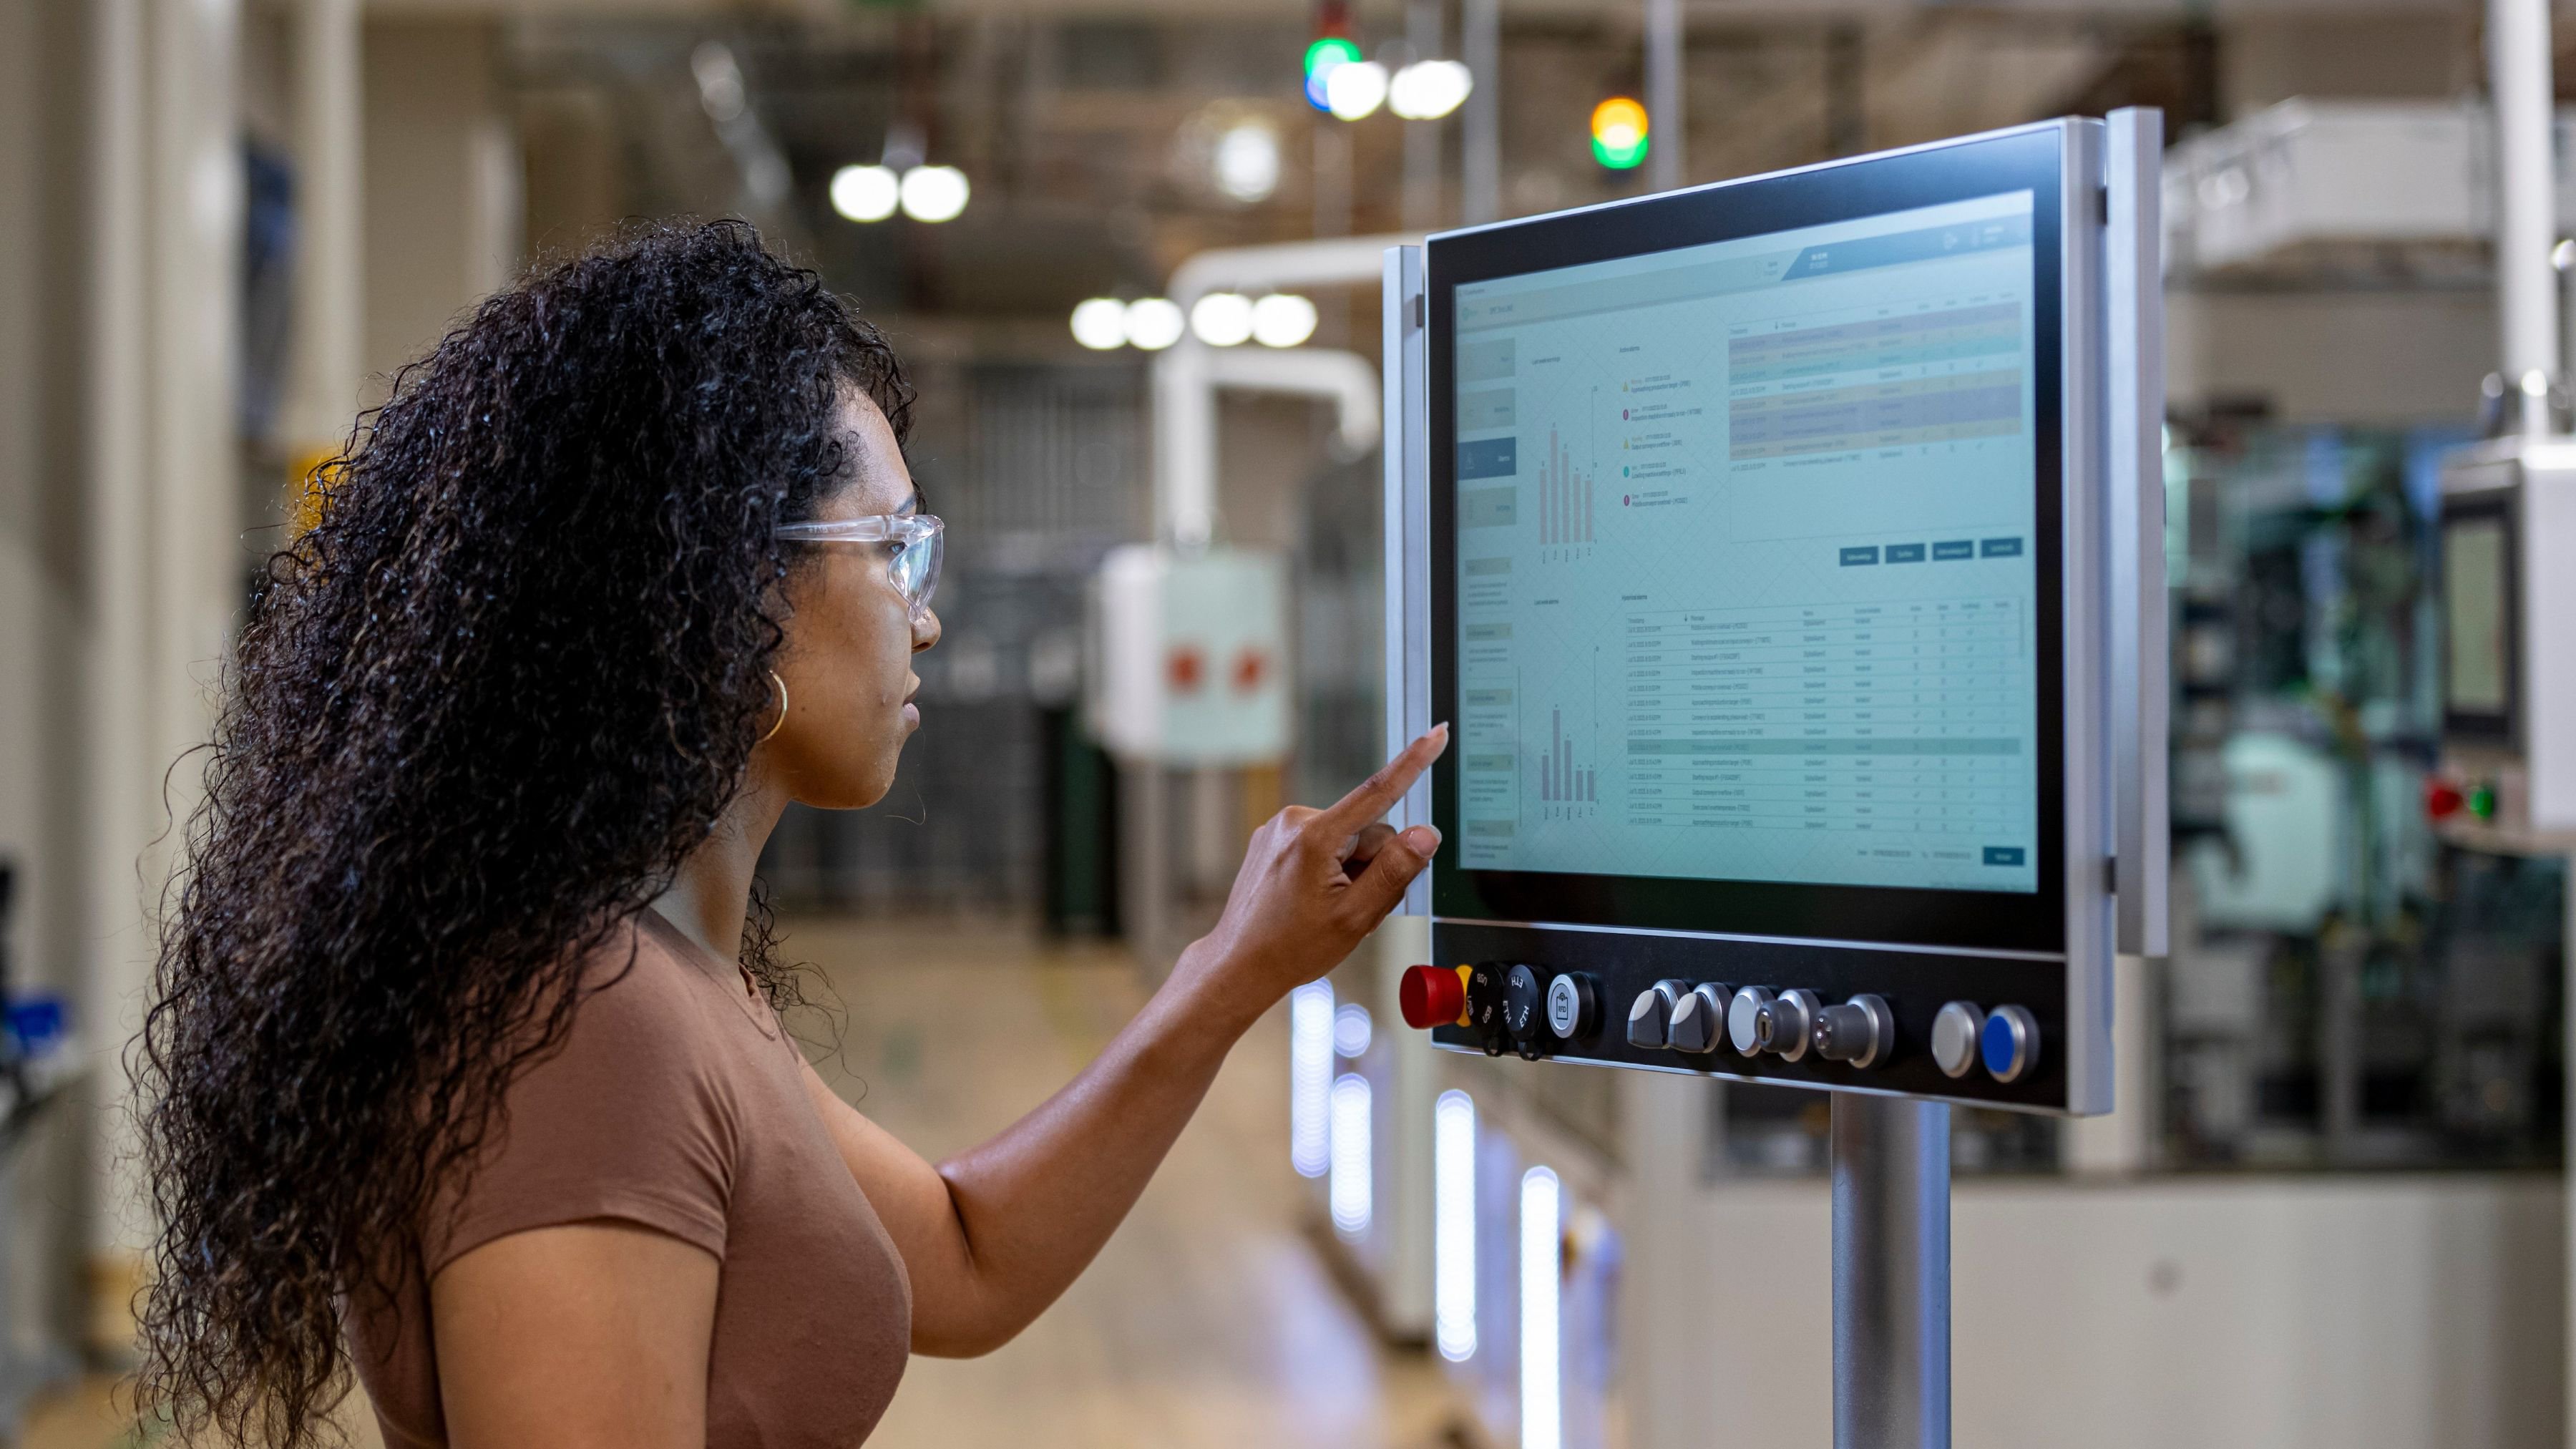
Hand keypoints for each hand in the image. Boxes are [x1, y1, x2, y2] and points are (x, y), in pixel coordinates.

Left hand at [1180, 726, 1447, 1008]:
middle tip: (1356, 908)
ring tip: (1330, 909)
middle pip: (1368, 831)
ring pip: (1347, 841)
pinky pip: (1323, 845)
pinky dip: (1331, 869)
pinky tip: (1314, 901)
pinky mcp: (1275, 840)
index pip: (1378, 792)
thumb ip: (1394, 872)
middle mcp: (1295, 821)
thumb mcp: (1356, 917)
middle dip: (1374, 866)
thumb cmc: (1293, 947)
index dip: (1414, 762)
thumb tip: (1425, 834)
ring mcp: (1281, 829)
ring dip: (1353, 871)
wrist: (1239, 964)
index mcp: (1316, 837)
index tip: (1436, 734)